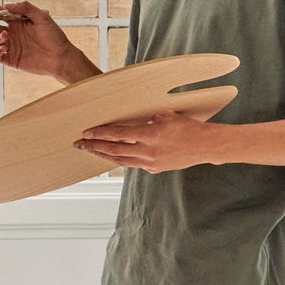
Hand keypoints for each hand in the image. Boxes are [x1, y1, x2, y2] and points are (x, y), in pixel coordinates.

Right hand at [0, 1, 99, 83]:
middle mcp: (13, 33)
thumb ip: (25, 8)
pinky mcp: (11, 59)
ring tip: (5, 36)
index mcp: (18, 21)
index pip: (0, 13)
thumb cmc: (54, 36)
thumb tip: (6, 5)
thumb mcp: (42, 17)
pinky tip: (2, 49)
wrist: (60, 57)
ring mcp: (12, 46)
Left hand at [74, 111, 224, 172]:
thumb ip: (149, 117)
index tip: (87, 132)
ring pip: (121, 160)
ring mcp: (151, 163)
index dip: (101, 133)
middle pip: (114, 150)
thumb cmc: (188, 128)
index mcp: (151, 135)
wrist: (205, 146)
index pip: (119, 134)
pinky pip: (133, 164)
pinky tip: (112, 156)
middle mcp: (149, 152)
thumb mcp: (167, 115)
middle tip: (79, 144)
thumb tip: (136, 118)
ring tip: (90, 151)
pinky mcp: (155, 168)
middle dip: (94, 147)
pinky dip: (121, 159)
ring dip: (103, 156)